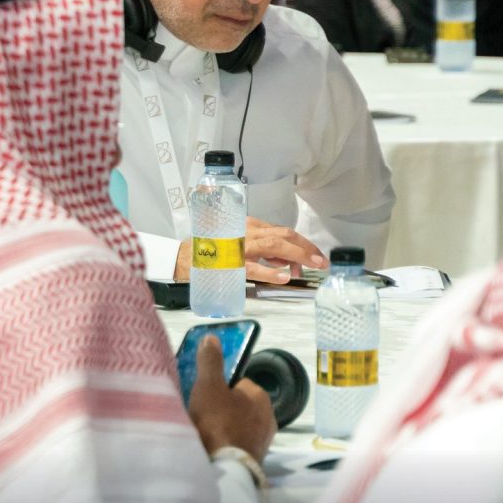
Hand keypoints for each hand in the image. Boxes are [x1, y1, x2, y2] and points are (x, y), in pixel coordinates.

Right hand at [171, 219, 329, 285]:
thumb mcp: (240, 245)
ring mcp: (237, 246)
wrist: (181, 258)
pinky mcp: (229, 263)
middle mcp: (245, 232)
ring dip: (296, 255)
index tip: (316, 255)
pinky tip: (284, 276)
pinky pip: (252, 266)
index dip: (303, 243)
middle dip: (306, 247)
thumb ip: (263, 251)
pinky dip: (270, 271)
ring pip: (273, 246)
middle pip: (282, 235)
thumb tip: (286, 260)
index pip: (282, 231)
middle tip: (321, 261)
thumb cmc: (211, 252)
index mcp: (248, 226)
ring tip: (311, 265)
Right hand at [184, 333, 275, 461]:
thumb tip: (212, 338)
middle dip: (224, 409)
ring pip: (241, 426)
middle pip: (239, 406)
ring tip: (206, 435)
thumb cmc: (217, 422)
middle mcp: (269, 416)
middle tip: (202, 416)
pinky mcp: (257, 459)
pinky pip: (240, 444)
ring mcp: (265, 440)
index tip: (205, 398)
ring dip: (226, 428)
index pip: (238, 383)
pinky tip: (215, 449)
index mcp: (260, 395)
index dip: (219, 388)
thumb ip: (211, 362)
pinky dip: (229, 445)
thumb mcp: (208, 387)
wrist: (226, 468)